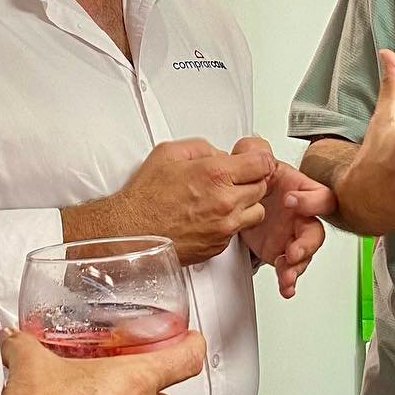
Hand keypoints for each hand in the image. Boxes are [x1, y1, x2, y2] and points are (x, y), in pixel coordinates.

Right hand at [67, 138, 275, 265]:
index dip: (259, 159)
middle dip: (250, 180)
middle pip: (262, 187)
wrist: (131, 230)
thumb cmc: (145, 196)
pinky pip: (238, 230)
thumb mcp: (170, 153)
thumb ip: (203, 148)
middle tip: (234, 178)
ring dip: (246, 203)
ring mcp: (224, 227)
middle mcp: (225, 202)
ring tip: (226, 199)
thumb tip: (221, 153)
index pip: (262, 164)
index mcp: (215, 175)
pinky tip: (212, 215)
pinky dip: (231, 222)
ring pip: (257, 212)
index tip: (252, 160)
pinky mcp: (219, 245)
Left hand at [231, 136, 333, 297]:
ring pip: (305, 253)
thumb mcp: (249, 160)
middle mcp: (300, 215)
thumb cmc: (254, 180)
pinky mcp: (281, 252)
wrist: (236, 200)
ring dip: (298, 265)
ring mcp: (292, 235)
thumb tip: (258, 150)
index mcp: (299, 190)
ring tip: (286, 272)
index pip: (319, 196)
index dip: (310, 201)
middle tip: (293, 250)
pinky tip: (285, 286)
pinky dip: (288, 279)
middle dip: (307, 243)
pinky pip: (289, 268)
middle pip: (316, 230)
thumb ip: (252, 152)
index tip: (291, 201)